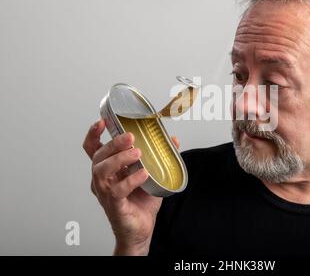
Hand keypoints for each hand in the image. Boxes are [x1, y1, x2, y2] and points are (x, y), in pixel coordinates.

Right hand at [82, 119, 179, 254]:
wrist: (142, 229)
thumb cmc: (141, 202)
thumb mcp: (152, 174)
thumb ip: (159, 156)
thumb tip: (173, 139)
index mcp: (108, 169)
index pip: (93, 149)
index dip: (94, 134)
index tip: (102, 122)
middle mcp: (102, 180)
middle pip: (98, 157)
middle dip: (114, 143)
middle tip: (131, 137)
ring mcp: (106, 193)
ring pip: (102, 171)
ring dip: (119, 159)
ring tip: (137, 153)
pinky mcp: (114, 205)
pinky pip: (117, 191)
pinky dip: (130, 180)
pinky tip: (143, 174)